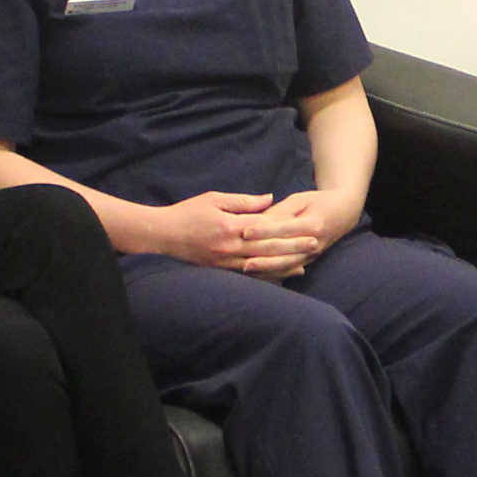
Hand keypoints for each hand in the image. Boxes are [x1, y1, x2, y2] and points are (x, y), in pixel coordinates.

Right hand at [149, 190, 324, 274]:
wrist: (162, 235)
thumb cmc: (187, 213)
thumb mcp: (215, 199)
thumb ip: (243, 202)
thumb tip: (270, 200)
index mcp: (231, 228)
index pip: (266, 228)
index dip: (288, 229)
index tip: (308, 227)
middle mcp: (231, 248)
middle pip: (268, 249)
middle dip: (293, 248)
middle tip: (314, 245)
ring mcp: (226, 263)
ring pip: (261, 266)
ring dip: (284, 265)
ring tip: (304, 264)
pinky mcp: (222, 271)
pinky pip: (249, 276)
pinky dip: (266, 276)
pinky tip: (279, 277)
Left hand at [231, 188, 360, 280]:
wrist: (343, 214)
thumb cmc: (318, 202)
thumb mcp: (300, 200)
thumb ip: (279, 211)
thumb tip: (256, 220)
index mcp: (312, 224)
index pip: (284, 228)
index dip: (263, 231)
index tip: (244, 232)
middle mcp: (314, 243)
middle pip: (284, 250)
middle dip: (261, 253)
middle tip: (239, 254)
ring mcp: (312, 256)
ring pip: (286, 265)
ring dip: (265, 267)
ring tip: (246, 268)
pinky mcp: (308, 262)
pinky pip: (289, 271)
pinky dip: (273, 273)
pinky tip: (257, 275)